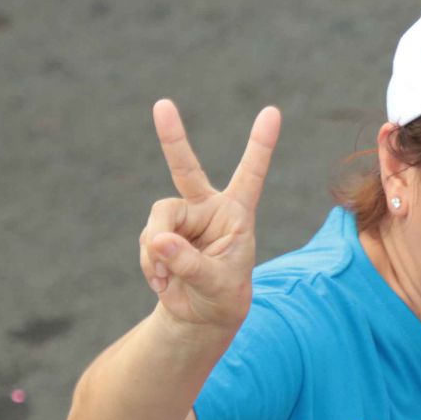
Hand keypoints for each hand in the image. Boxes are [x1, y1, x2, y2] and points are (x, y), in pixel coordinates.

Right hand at [137, 99, 278, 331]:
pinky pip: (147, 240)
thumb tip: (157, 240)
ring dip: (156, 251)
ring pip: (157, 219)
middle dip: (173, 137)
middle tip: (162, 105)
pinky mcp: (160, 230)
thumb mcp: (216, 284)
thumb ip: (190, 263)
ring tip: (169, 276)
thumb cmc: (221, 296)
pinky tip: (162, 280)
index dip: (260, 145)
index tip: (273, 112)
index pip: (251, 174)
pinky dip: (149, 263)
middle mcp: (208, 207)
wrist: (200, 313)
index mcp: (237, 213)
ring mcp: (181, 217)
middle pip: (185, 168)